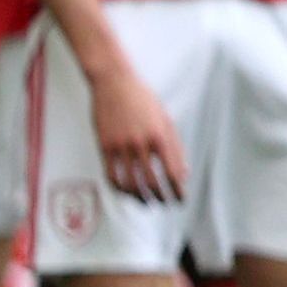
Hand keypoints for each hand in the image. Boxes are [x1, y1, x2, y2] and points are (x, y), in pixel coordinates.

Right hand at [90, 64, 188, 201]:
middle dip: (161, 197)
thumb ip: (175, 147)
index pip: (172, 172)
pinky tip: (126, 192)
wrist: (114, 82)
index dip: (177, 190)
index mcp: (161, 136)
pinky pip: (111, 175)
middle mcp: (141, 143)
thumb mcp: (166, 119)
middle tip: (165, 204)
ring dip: (140, 197)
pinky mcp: (104, 146)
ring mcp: (121, 146)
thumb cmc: (144, 100)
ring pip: (130, 182)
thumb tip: (182, 173)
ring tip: (146, 202)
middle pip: (152, 182)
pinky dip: (120, 188)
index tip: (181, 200)